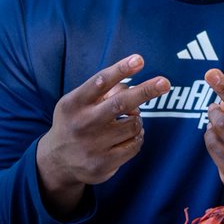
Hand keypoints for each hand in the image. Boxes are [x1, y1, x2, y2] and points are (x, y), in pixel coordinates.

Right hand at [37, 54, 168, 216]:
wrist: (58, 161)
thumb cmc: (76, 121)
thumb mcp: (80, 102)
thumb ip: (104, 90)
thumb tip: (132, 83)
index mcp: (73, 103)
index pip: (100, 82)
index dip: (121, 69)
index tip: (139, 59)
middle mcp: (82, 123)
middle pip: (121, 103)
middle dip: (145, 91)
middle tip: (165, 82)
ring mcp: (93, 145)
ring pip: (133, 125)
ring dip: (138, 120)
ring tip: (129, 120)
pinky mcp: (103, 164)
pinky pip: (135, 145)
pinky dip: (138, 137)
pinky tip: (130, 136)